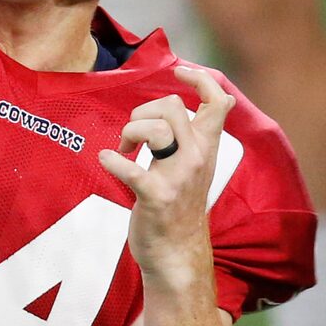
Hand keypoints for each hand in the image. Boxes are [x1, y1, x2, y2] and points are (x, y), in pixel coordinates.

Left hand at [99, 64, 234, 289]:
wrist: (178, 253)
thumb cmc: (180, 206)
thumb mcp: (196, 166)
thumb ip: (196, 136)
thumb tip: (206, 103)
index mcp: (207, 148)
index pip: (218, 101)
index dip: (200, 78)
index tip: (178, 72)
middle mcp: (197, 158)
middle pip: (173, 106)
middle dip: (144, 111)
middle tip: (133, 136)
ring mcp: (178, 177)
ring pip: (154, 128)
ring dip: (129, 131)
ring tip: (123, 150)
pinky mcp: (156, 196)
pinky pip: (130, 169)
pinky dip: (112, 161)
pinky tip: (107, 161)